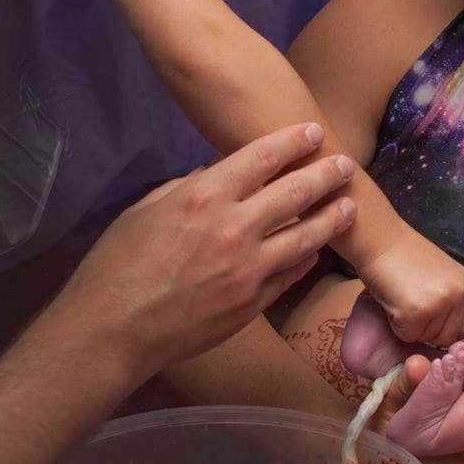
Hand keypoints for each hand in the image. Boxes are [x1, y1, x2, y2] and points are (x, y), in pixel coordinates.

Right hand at [56, 123, 356, 378]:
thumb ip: (187, 187)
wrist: (113, 332)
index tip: (312, 132)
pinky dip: (308, 257)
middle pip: (296, 192)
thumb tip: (214, 173)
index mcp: (204, 196)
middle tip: (346, 164)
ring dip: (332, 217)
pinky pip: (293, 273)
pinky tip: (318, 248)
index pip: (262, 157)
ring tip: (350, 205)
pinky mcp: (254, 302)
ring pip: (306, 235)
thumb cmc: (117, 266)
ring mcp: (250, 268)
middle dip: (326, 174)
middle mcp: (235, 227)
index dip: (292, 141)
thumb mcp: (145, 210)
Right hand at [358, 228, 463, 346]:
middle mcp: (459, 294)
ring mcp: (440, 303)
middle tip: (411, 303)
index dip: (442, 326)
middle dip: (427, 329)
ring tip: (402, 297)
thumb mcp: (440, 276)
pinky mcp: (417, 312)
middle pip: (448, 337)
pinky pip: (407, 335)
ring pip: (427, 338)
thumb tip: (452, 331)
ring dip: (411, 325)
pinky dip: (396, 324)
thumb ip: (450, 299)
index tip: (426, 313)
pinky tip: (394, 301)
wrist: (380, 240)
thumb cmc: (403, 257)